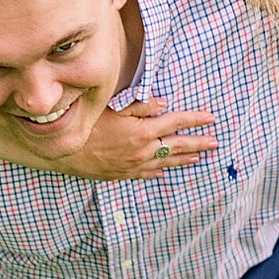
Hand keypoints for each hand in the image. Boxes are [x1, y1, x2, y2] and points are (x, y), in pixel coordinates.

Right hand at [62, 99, 218, 180]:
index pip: (175, 123)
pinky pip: (145, 174)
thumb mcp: (112, 108)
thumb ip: (140, 105)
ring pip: (164, 162)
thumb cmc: (85, 124)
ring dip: (183, 159)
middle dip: (198, 143)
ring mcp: (132, 165)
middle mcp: (142, 151)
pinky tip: (164, 171)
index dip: (194, 120)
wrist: (62, 151)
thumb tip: (163, 104)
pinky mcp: (121, 174)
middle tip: (215, 142)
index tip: (210, 118)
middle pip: (176, 146)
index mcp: (142, 131)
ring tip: (197, 157)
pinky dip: (157, 171)